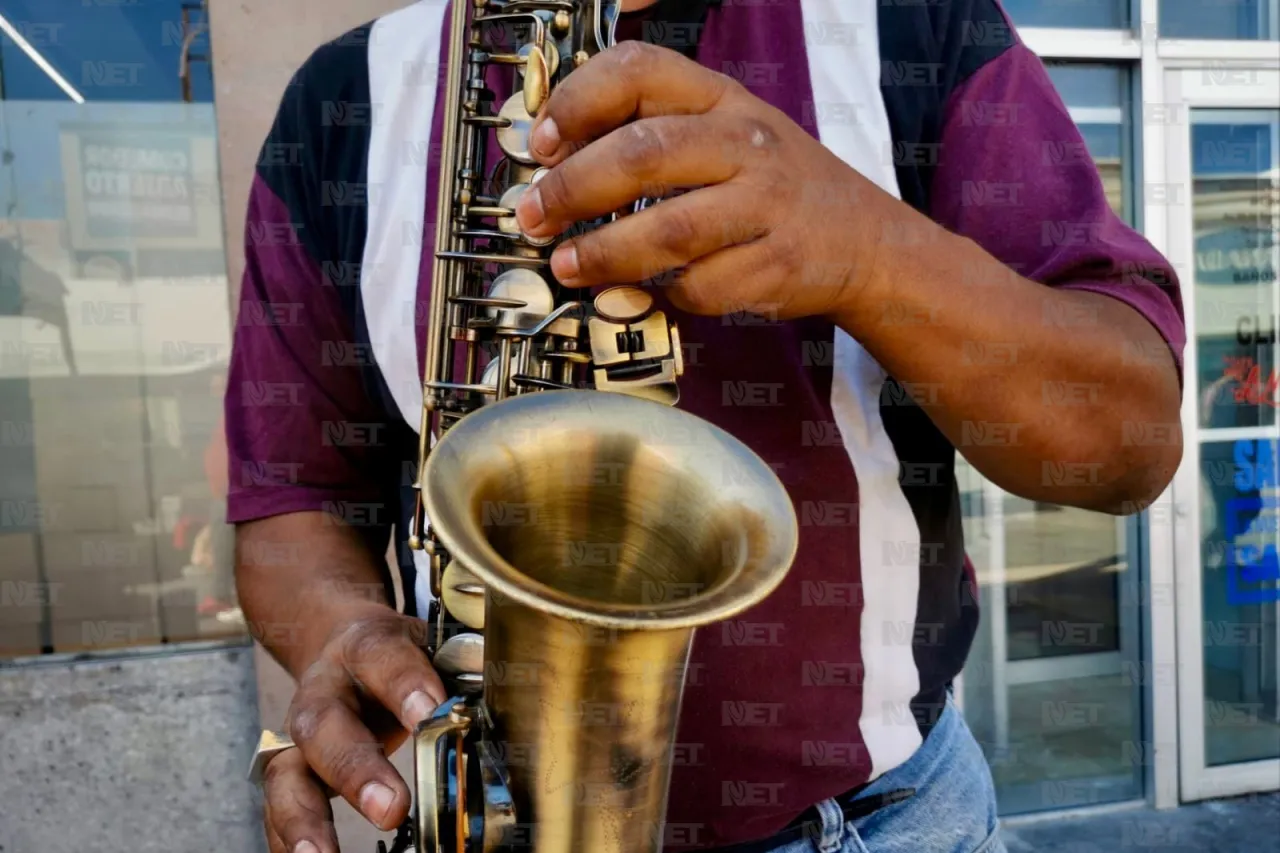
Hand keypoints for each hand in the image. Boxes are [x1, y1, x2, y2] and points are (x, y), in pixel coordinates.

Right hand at [261, 603, 446, 852]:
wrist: (341, 644)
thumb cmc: (397, 654)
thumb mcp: (430, 642)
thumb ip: (460, 664)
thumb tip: (502, 687)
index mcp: (365, 647)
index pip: (382, 656)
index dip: (405, 684)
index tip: (430, 713)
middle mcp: (324, 690)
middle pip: (325, 724)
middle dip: (355, 769)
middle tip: (391, 808)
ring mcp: (301, 736)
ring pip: (288, 773)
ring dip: (304, 818)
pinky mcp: (292, 772)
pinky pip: (279, 809)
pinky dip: (289, 839)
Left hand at [514, 41, 891, 321]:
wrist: (862, 239)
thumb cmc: (772, 185)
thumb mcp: (724, 131)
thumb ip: (651, 133)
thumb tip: (552, 163)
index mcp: (721, 99)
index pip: (639, 71)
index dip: (577, 102)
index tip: (542, 143)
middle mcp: (746, 142)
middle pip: (643, 155)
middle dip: (572, 190)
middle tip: (534, 217)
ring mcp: (766, 205)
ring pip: (669, 229)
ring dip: (604, 253)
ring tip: (567, 265)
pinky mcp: (775, 265)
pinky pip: (700, 285)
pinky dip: (663, 294)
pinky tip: (648, 291)